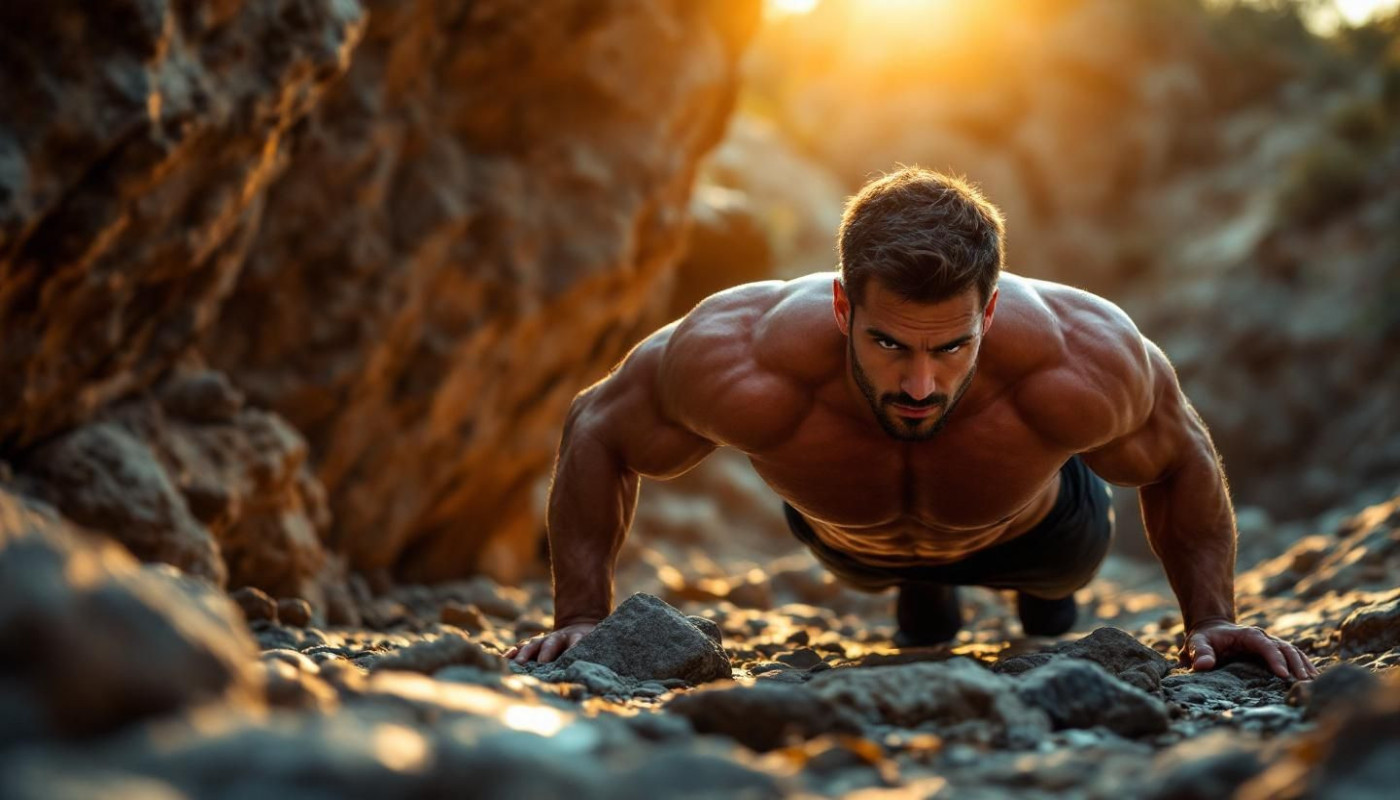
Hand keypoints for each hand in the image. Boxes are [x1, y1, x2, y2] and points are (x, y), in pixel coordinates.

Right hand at [504, 621, 598, 663]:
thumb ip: (603, 664)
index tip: (571, 660)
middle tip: (542, 663)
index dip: (574, 650)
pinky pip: (524, 646)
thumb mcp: (602, 649)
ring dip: (526, 653)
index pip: (578, 644)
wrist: (583, 622)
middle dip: (546, 652)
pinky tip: (506, 659)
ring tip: (518, 664)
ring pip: (535, 644)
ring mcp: (548, 640)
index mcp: (581, 639)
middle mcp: (562, 638)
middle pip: (552, 643)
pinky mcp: (538, 644)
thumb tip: (615, 690)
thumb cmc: (596, 645)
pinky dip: (515, 652)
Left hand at [1180, 619, 1318, 680]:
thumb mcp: (1197, 643)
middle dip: (1296, 665)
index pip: (1265, 645)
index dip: (1275, 659)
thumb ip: (1200, 653)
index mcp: (1248, 635)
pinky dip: (1305, 667)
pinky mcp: (1275, 654)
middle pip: (1285, 649)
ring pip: (1294, 653)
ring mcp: (1272, 645)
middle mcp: (1264, 638)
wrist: (1212, 631)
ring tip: (1314, 684)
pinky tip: (1314, 680)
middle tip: (1304, 683)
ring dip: (1305, 667)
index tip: (1283, 675)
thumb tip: (1202, 666)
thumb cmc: (1205, 639)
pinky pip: (1295, 658)